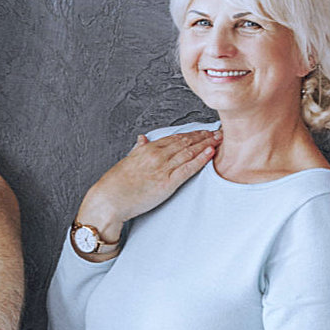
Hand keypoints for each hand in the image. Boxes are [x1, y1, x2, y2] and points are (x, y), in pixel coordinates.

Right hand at [78, 131, 220, 234]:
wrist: (109, 199)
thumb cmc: (116, 183)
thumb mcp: (128, 160)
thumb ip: (138, 148)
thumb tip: (143, 138)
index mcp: (148, 149)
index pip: (176, 138)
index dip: (193, 134)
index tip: (204, 131)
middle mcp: (157, 155)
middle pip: (186, 142)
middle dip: (204, 136)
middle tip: (220, 132)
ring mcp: (163, 168)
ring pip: (189, 152)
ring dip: (206, 145)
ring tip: (220, 140)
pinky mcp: (167, 183)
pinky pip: (187, 169)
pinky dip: (200, 159)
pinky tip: (210, 153)